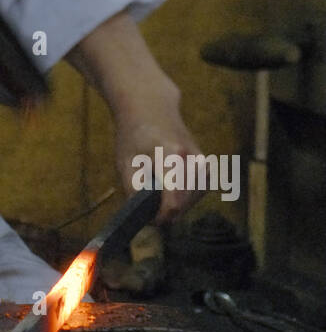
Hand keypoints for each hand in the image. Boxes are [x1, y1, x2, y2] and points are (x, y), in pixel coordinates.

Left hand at [114, 96, 205, 223]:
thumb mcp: (125, 163)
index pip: (173, 202)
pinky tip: (170, 187)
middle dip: (165, 211)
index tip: (147, 217)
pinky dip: (184, 197)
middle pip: (183, 205)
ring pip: (191, 203)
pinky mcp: (206, 168)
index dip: (160, 216)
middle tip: (147, 203)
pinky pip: (196, 194)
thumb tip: (149, 219)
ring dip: (175, 204)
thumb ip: (134, 191)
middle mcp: (192, 160)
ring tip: (156, 189)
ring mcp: (203, 164)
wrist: (152, 112)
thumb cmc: (135, 137)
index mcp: (171, 157)